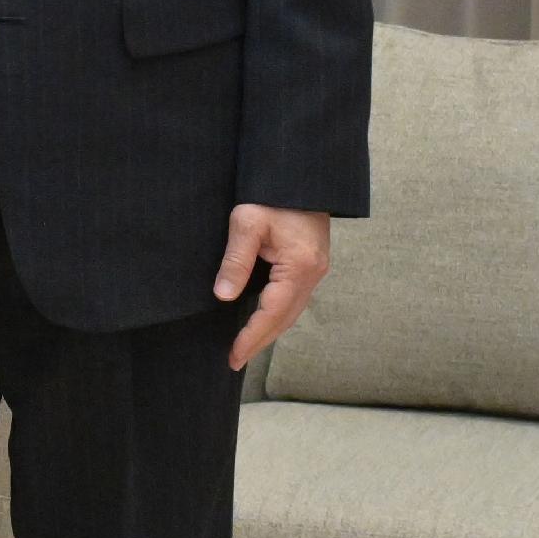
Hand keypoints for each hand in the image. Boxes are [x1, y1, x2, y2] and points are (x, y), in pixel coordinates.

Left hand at [215, 204, 329, 369]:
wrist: (302, 176)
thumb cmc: (273, 194)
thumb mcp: (247, 223)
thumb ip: (236, 260)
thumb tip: (223, 295)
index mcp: (299, 267)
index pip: (272, 313)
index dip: (251, 337)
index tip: (233, 357)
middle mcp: (312, 274)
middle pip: (285, 319)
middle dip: (260, 342)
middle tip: (235, 361)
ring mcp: (315, 271)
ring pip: (292, 312)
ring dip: (269, 331)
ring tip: (245, 347)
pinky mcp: (312, 265)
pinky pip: (294, 300)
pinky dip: (277, 315)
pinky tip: (262, 320)